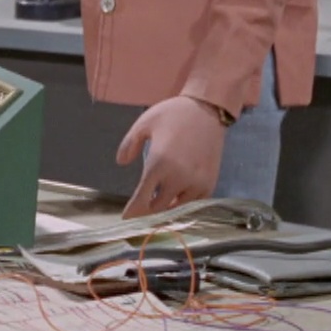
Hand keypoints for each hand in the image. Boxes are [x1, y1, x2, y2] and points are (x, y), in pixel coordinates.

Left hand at [115, 96, 228, 218]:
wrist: (207, 110)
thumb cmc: (173, 115)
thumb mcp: (144, 124)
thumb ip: (129, 144)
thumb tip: (121, 163)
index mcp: (158, 164)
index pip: (142, 198)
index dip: (133, 211)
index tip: (126, 219)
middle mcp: (178, 178)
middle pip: (158, 207)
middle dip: (147, 210)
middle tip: (141, 208)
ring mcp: (196, 183)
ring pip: (176, 207)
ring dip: (166, 206)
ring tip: (158, 202)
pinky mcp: (209, 184)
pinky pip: (193, 203)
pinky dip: (183, 202)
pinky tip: (176, 196)